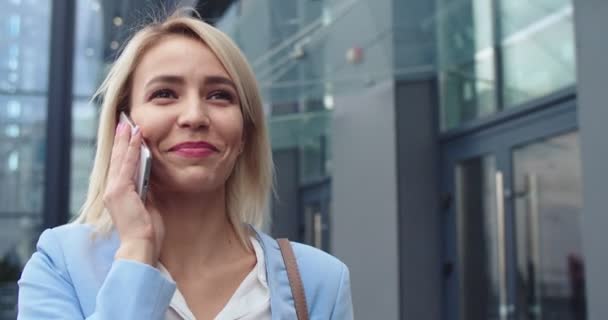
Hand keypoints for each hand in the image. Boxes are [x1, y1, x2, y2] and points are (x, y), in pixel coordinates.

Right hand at [103, 122, 163, 265]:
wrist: (141, 246)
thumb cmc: (147, 231)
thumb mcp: (147, 205)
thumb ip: (145, 191)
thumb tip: (149, 177)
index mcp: (118, 195)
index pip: (120, 167)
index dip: (122, 150)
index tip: (127, 134)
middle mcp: (112, 191)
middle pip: (116, 159)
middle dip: (121, 140)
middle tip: (124, 121)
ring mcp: (114, 190)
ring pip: (120, 159)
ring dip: (125, 140)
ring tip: (128, 123)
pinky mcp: (120, 191)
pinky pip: (127, 165)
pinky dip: (131, 150)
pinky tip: (136, 137)